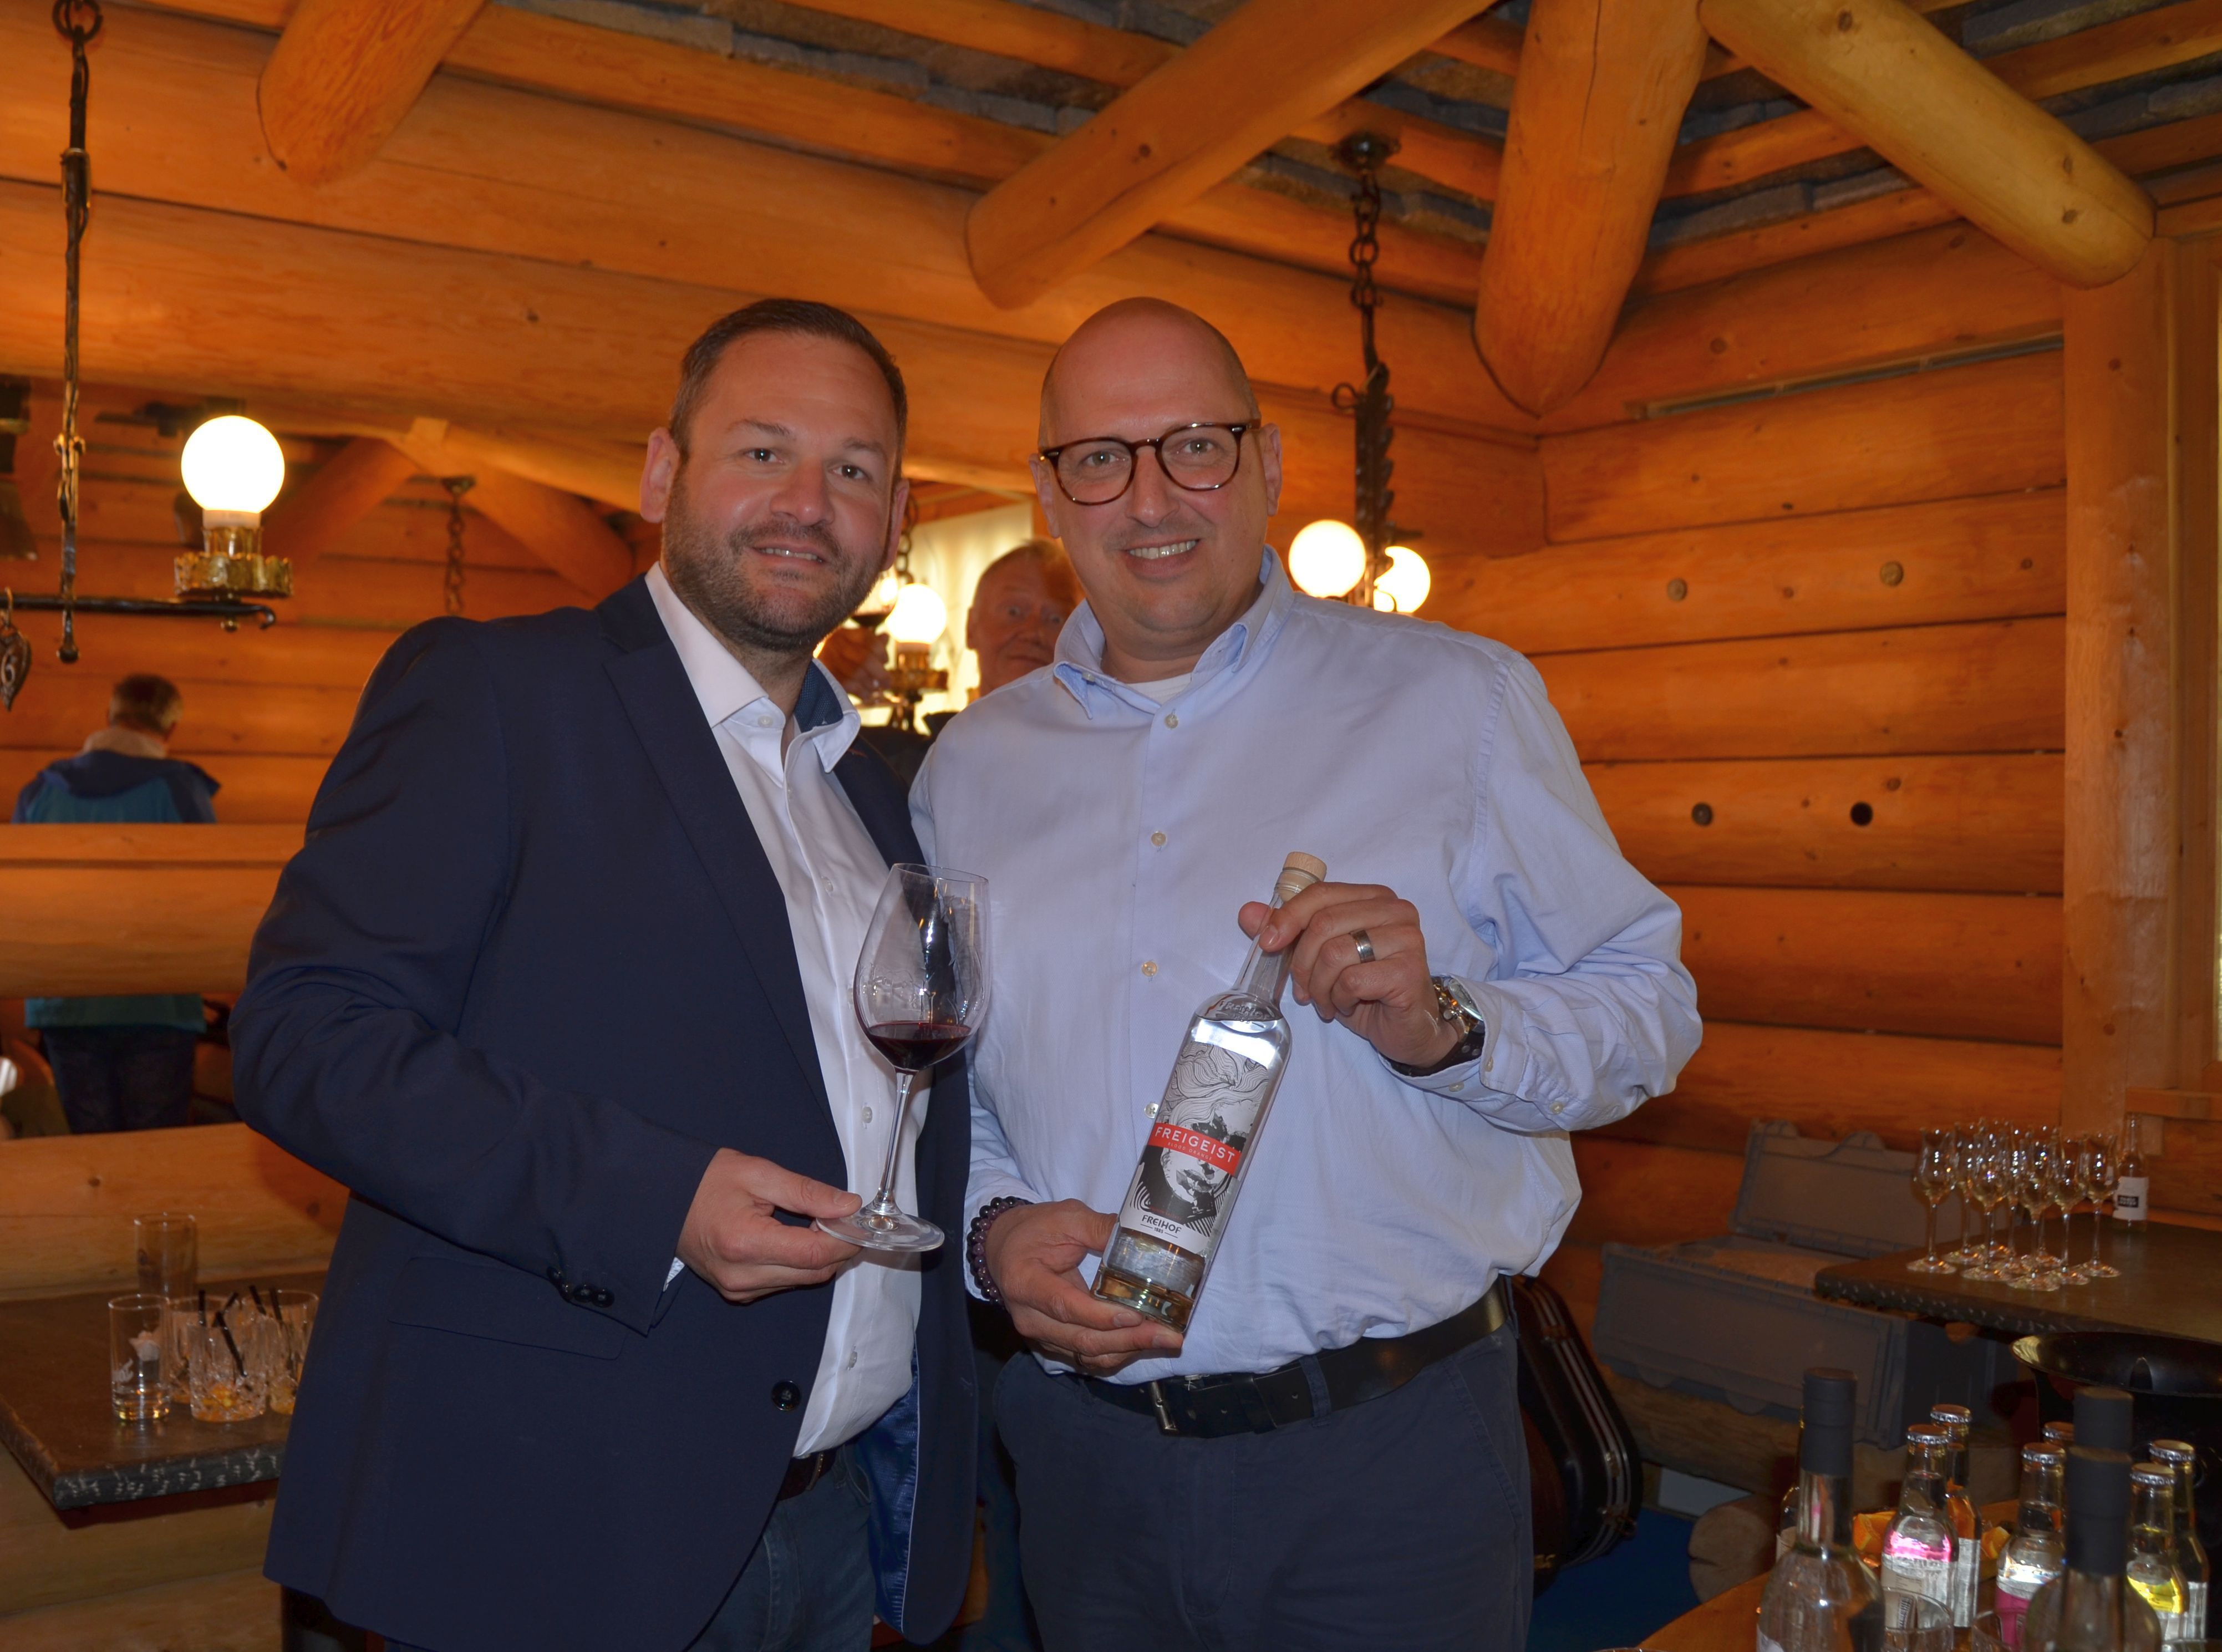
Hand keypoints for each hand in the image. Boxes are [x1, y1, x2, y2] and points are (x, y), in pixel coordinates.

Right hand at [678, 1148, 863, 1303]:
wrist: (662, 1199)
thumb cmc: (707, 1181)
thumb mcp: (759, 1173)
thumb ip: (806, 1192)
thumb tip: (848, 1206)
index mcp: (745, 1243)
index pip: (814, 1254)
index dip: (845, 1238)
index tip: (858, 1220)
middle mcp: (741, 1275)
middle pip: (813, 1273)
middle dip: (836, 1247)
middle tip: (839, 1217)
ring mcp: (737, 1289)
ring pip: (802, 1281)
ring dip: (817, 1256)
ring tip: (812, 1222)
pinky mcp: (736, 1293)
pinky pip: (783, 1283)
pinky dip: (797, 1264)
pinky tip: (792, 1238)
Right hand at [816, 626, 890, 699]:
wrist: (803, 666)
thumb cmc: (832, 654)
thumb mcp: (849, 643)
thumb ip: (868, 641)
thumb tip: (886, 637)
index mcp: (842, 633)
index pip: (866, 638)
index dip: (881, 650)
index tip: (885, 660)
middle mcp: (834, 644)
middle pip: (864, 658)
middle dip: (880, 672)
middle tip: (887, 682)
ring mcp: (828, 660)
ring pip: (857, 673)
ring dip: (871, 684)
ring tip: (877, 689)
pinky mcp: (826, 677)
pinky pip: (849, 686)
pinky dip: (862, 692)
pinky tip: (868, 696)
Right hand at [983, 1199, 1181, 1375]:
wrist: (1004, 1249)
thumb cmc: (1034, 1230)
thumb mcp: (1065, 1217)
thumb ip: (1099, 1227)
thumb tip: (1142, 1237)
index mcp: (1026, 1283)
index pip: (1066, 1307)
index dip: (1101, 1316)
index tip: (1137, 1315)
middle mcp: (1030, 1318)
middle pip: (1082, 1339)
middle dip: (1129, 1340)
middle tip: (1169, 1336)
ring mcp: (1041, 1335)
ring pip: (1087, 1354)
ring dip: (1128, 1350)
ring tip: (1165, 1340)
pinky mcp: (1054, 1342)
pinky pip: (1087, 1357)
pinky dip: (1117, 1352)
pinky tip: (1144, 1342)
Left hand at [1239, 881, 1457, 1069]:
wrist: (1406, 1029)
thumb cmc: (1365, 989)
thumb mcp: (1320, 957)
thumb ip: (1288, 931)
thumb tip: (1247, 912)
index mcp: (1374, 897)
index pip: (1320, 894)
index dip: (1287, 917)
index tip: (1267, 945)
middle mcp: (1395, 910)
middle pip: (1324, 923)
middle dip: (1302, 962)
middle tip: (1304, 990)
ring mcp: (1406, 938)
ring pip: (1335, 952)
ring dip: (1320, 985)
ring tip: (1327, 1001)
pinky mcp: (1409, 970)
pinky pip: (1352, 980)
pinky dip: (1338, 998)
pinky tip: (1346, 1007)